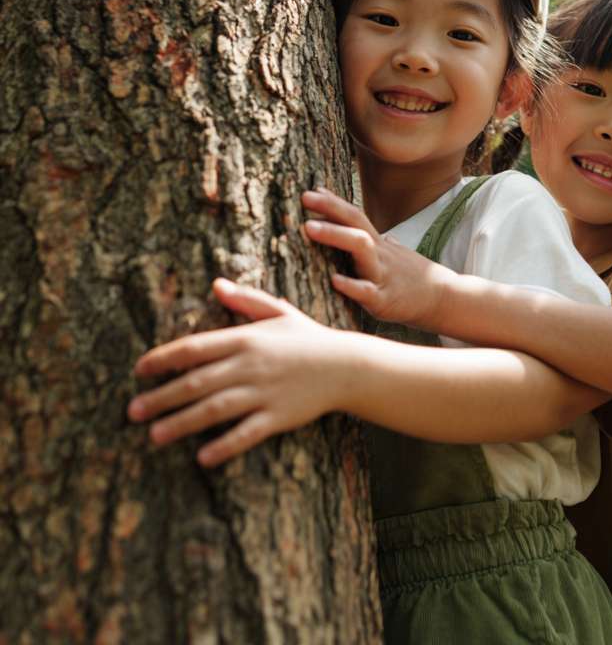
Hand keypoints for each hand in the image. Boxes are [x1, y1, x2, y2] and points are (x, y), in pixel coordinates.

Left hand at [128, 278, 350, 465]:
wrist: (348, 366)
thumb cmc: (309, 338)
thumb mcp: (279, 311)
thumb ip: (245, 300)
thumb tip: (216, 284)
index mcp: (247, 338)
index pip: (195, 347)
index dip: (164, 358)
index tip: (140, 370)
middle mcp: (251, 365)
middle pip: (196, 382)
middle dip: (161, 397)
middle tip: (132, 411)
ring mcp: (265, 392)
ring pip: (214, 409)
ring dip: (182, 423)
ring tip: (154, 436)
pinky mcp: (279, 416)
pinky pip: (246, 433)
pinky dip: (224, 446)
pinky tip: (202, 458)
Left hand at [301, 188, 452, 329]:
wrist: (443, 298)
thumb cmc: (412, 277)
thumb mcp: (393, 254)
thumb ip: (374, 240)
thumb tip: (361, 226)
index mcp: (378, 244)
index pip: (355, 216)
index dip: (334, 203)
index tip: (311, 190)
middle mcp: (379, 254)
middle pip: (356, 224)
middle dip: (331, 209)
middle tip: (305, 197)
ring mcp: (382, 275)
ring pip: (361, 250)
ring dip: (335, 235)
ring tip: (309, 228)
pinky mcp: (385, 300)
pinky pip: (367, 291)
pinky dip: (351, 285)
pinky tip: (334, 280)